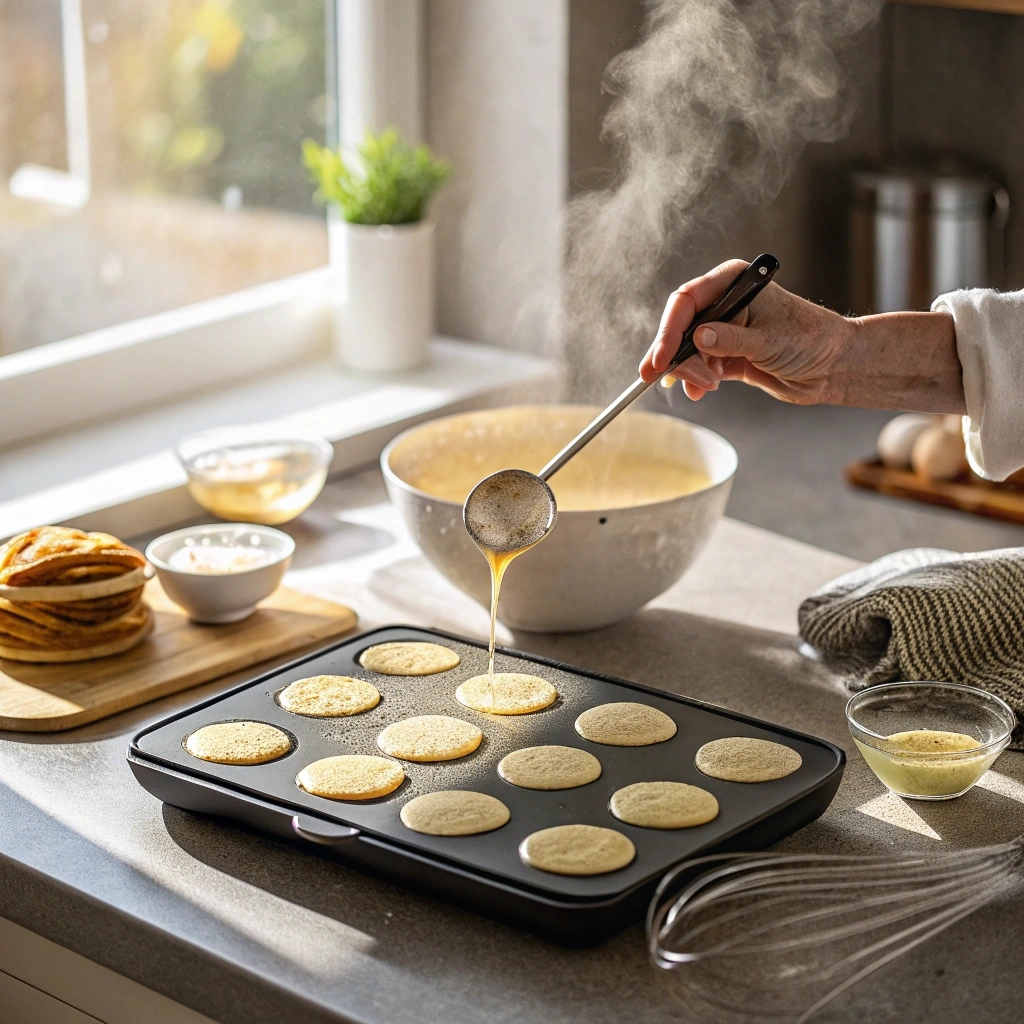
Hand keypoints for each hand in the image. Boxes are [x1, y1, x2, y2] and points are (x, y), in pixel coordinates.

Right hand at [639, 259, 852, 403]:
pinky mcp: (726, 353)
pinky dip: (696, 380)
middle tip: (665, 378)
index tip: (660, 358)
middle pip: (681, 325)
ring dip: (691, 371)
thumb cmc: (811, 340)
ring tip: (708, 385)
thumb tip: (697, 338)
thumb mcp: (769, 340)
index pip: (687, 300)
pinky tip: (701, 390)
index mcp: (734, 282)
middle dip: (675, 354)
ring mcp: (724, 328)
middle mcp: (725, 301)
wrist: (833, 366)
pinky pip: (699, 365)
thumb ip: (731, 339)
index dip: (668, 330)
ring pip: (688, 349)